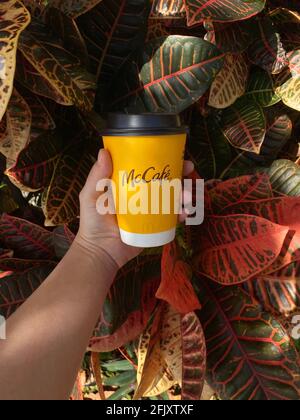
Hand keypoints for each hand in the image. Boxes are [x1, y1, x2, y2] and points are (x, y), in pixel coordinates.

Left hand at [76, 149, 193, 268]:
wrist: (100, 252)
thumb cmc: (93, 222)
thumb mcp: (91, 196)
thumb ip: (97, 176)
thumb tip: (104, 151)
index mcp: (128, 185)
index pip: (147, 169)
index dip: (160, 160)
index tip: (173, 153)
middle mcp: (142, 196)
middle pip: (164, 181)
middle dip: (179, 175)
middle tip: (188, 170)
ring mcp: (150, 212)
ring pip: (171, 199)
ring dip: (183, 194)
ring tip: (186, 196)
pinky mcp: (155, 227)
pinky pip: (171, 219)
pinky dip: (180, 215)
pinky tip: (184, 214)